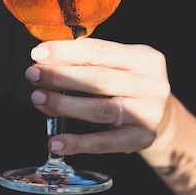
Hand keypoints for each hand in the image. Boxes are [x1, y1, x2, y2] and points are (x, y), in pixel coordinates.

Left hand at [26, 38, 171, 155]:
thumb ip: (91, 59)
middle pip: (98, 80)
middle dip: (60, 77)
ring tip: (38, 99)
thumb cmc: (130, 83)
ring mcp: (148, 114)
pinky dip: (77, 143)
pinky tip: (55, 142)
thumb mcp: (121, 63)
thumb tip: (45, 59)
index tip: (38, 54)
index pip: (100, 51)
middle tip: (33, 75)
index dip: (66, 52)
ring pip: (99, 110)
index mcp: (144, 58)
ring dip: (63, 105)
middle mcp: (151, 84)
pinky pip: (104, 143)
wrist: (162, 115)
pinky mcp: (141, 139)